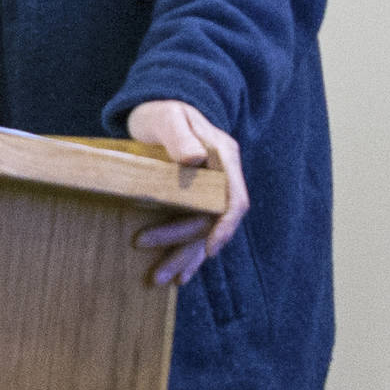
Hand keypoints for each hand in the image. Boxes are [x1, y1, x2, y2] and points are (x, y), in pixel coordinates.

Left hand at [127, 99, 248, 286]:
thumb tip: (194, 158)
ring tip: (160, 281)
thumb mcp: (168, 117)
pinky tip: (177, 274)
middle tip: (157, 270)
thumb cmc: (161, 110)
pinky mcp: (194, 200)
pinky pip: (195, 231)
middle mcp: (222, 179)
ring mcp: (209, 191)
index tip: (208, 249)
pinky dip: (186, 252)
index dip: (224, 227)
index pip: (233, 200)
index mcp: (223, 158)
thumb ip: (180, 135)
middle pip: (212, 222)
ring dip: (184, 258)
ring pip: (202, 233)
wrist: (157, 107)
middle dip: (186, 248)